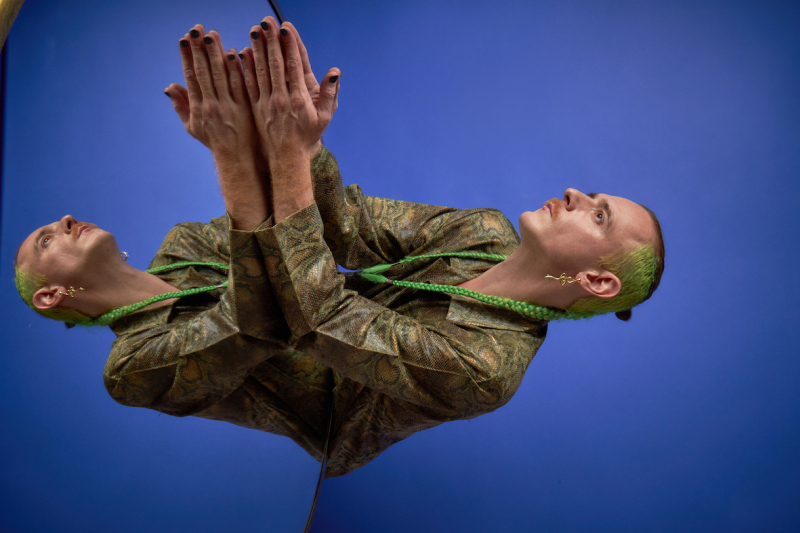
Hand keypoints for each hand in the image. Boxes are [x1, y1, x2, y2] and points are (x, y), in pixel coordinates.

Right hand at [165, 25, 260, 167]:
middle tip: (196, 30)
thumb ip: (181, 105)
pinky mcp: (244, 109)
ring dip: (216, 54)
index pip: (191, 77)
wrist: (236, 159)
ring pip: (221, 76)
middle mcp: (212, 106)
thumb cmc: (213, 141)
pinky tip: (233, 53)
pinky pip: (240, 85)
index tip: (184, 39)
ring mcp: (228, 107)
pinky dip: (236, 69)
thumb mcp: (193, 127)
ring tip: (212, 35)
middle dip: (199, 49)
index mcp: (198, 108)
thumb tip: (169, 86)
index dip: (187, 57)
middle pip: (204, 72)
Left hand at [243, 17, 339, 165]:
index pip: (294, 66)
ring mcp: (267, 103)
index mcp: (299, 99)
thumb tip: (335, 72)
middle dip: (271, 40)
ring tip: (255, 30)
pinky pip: (250, 84)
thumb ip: (330, 94)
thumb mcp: (325, 118)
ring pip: (261, 71)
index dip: (290, 45)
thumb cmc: (308, 137)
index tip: (286, 28)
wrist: (287, 158)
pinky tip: (242, 52)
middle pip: (275, 64)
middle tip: (267, 21)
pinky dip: (246, 68)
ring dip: (257, 49)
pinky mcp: (255, 108)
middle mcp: (282, 99)